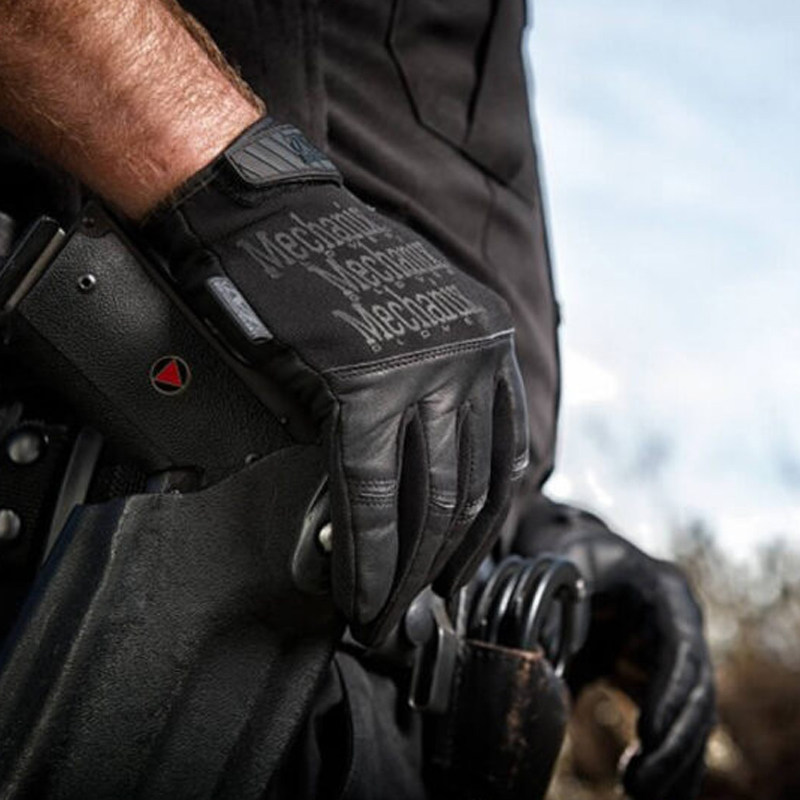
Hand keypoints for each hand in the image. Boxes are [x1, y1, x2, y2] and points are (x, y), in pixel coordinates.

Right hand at [142, 117, 529, 643]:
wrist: (275, 215)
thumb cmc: (334, 273)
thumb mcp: (412, 327)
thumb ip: (430, 395)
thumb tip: (417, 482)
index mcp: (489, 347)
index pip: (506, 461)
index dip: (482, 528)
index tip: (458, 568)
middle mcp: (472, 361)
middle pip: (470, 490)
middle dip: (444, 565)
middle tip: (420, 609)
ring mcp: (424, 373)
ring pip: (427, 499)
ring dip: (407, 571)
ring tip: (387, 613)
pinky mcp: (364, 387)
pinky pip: (370, 490)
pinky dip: (365, 549)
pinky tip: (356, 587)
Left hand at [513, 497, 714, 799]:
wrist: (569, 551)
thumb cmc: (566, 553)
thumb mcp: (563, 566)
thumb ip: (558, 606)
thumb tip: (542, 658)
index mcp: (664, 590)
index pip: (681, 646)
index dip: (670, 692)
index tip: (649, 735)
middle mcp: (679, 624)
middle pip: (695, 690)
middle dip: (674, 741)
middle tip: (640, 783)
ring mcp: (672, 652)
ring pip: (691, 715)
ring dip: (675, 760)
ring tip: (643, 795)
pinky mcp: (655, 676)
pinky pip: (672, 722)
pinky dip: (668, 759)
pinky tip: (653, 791)